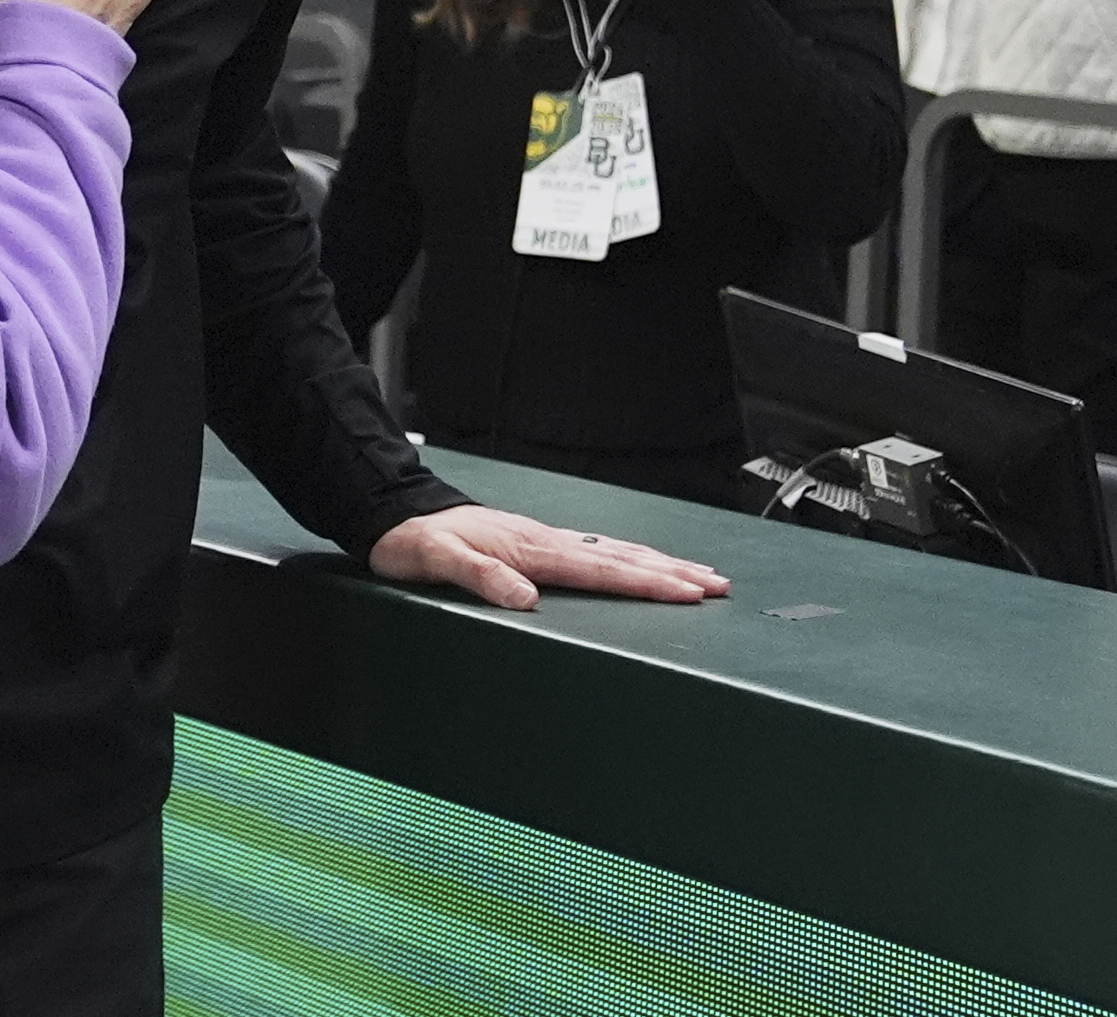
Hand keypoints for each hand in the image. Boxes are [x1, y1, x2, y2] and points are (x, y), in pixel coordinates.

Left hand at [370, 504, 727, 609]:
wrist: (398, 516)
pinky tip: (641, 562)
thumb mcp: (438, 561)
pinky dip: (629, 557)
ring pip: (615, 550)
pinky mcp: (537, 542)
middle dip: (673, 571)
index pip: (602, 569)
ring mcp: (544, 539)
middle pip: (622, 556)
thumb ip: (481, 578)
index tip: (689, 592)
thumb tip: (525, 599)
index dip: (648, 582)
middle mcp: (545, 540)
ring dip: (659, 562)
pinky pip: (597, 550)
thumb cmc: (415, 543)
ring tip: (699, 574)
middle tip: (718, 584)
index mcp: (531, 549)